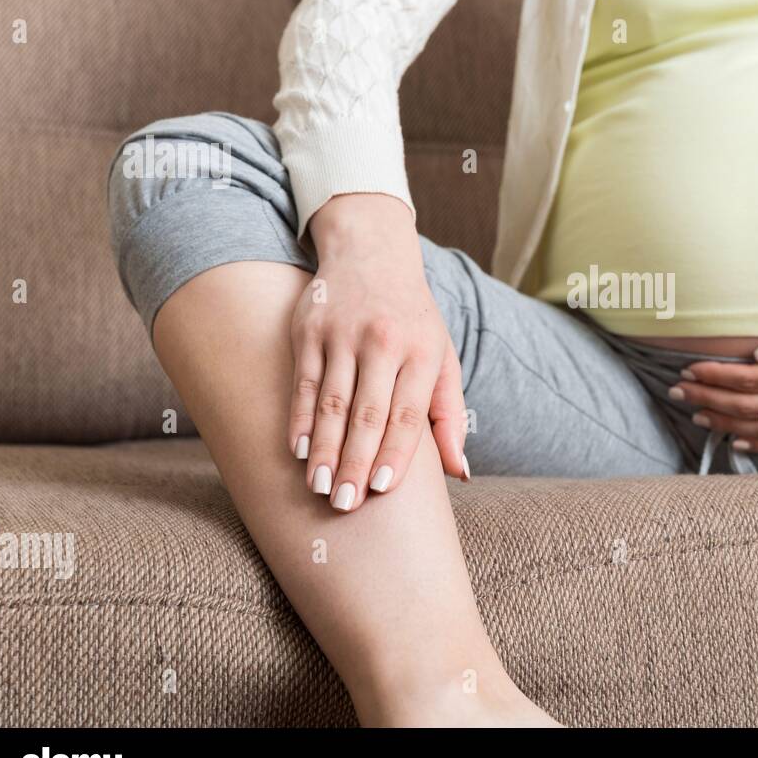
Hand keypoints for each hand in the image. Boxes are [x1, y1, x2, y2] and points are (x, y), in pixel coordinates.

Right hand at [290, 193, 467, 512]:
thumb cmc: (414, 319)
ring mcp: (342, 334)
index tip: (383, 490)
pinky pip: (303, 382)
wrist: (372, 251)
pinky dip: (299, 419)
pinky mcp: (310, 330)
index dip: (396, 452)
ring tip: (318, 488)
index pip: (408, 411)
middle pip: (367, 411)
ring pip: (331, 401)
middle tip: (345, 505)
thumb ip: (450, 416)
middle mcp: (383, 341)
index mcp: (422, 351)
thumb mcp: (442, 359)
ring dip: (324, 449)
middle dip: (356, 461)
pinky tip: (297, 451)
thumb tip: (461, 473)